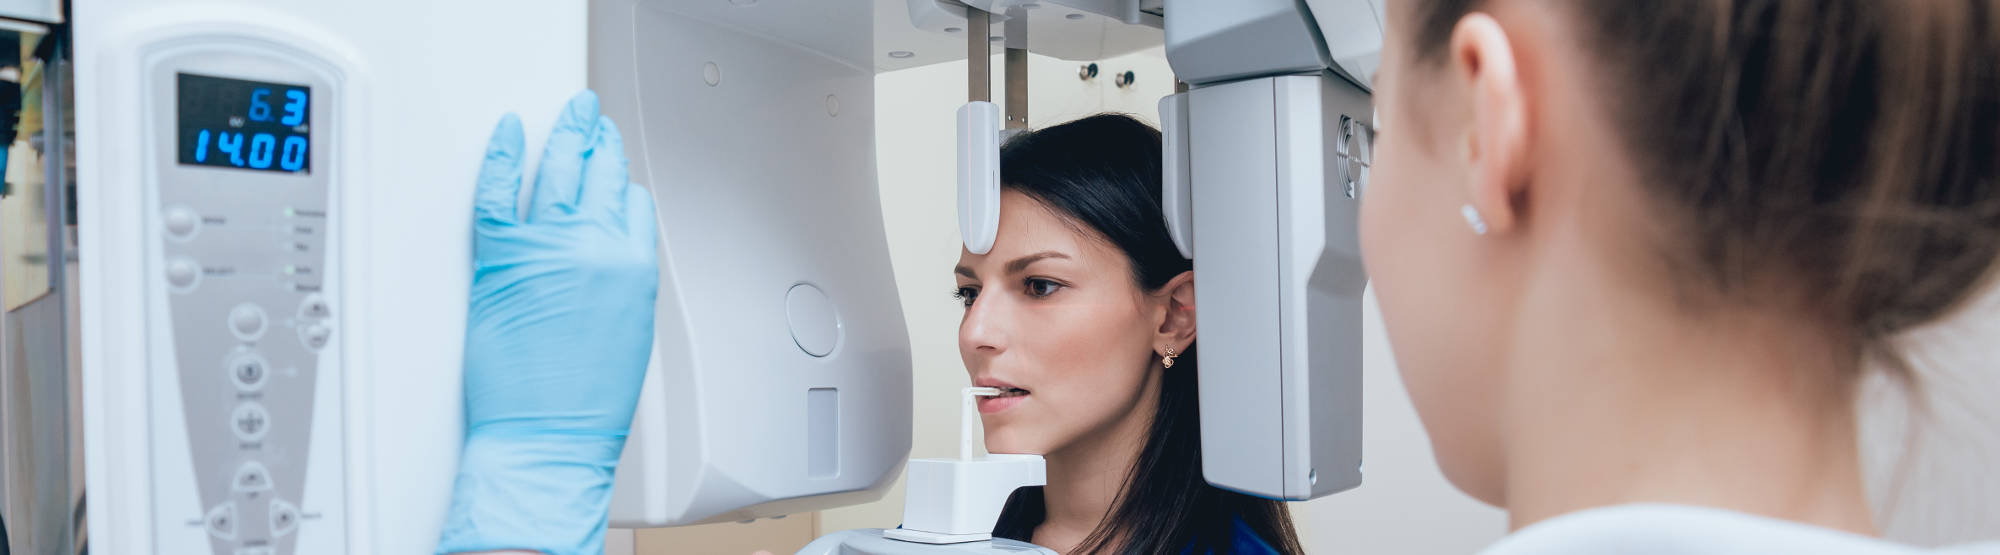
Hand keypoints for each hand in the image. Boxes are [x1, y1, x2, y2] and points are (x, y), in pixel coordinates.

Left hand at [436, 91, 657, 554]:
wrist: (547, 436)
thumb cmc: (586, 403)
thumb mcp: (630, 332)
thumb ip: (621, 282)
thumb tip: (606, 256)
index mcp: (633, 267)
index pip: (634, 202)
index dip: (621, 184)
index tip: (613, 170)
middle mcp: (595, 247)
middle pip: (599, 174)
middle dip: (598, 140)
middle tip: (592, 120)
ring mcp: (547, 247)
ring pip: (557, 170)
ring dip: (564, 135)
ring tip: (567, 116)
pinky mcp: (501, 257)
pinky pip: (497, 191)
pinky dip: (501, 156)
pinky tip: (508, 133)